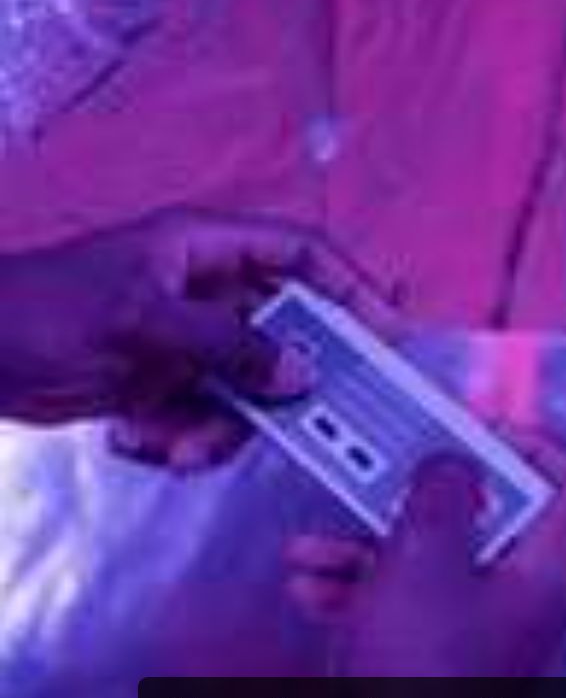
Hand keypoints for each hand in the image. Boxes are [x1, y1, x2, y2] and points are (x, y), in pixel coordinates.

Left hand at [0, 208, 394, 467]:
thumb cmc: (45, 313)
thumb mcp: (141, 322)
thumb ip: (226, 346)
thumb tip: (300, 372)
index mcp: (204, 249)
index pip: (300, 254)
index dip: (350, 287)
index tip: (387, 332)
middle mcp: (205, 293)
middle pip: (283, 334)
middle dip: (281, 384)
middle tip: (301, 422)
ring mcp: (186, 343)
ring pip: (246, 388)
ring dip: (222, 426)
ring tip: (179, 448)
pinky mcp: (164, 385)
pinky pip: (206, 417)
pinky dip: (182, 437)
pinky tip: (139, 439)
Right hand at [286, 434, 565, 677]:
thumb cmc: (414, 672)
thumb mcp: (421, 556)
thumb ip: (440, 492)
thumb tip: (453, 465)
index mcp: (550, 579)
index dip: (540, 446)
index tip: (480, 431)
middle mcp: (530, 610)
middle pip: (493, 524)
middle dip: (416, 502)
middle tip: (380, 478)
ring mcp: (489, 644)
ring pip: (437, 568)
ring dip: (371, 549)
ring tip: (312, 549)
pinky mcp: (448, 670)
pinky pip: (414, 610)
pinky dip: (367, 593)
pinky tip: (313, 589)